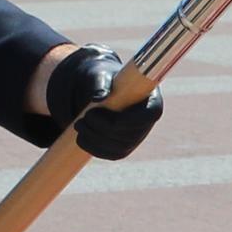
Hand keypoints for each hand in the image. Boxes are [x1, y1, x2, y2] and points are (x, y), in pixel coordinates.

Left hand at [45, 45, 161, 160]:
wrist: (100, 90)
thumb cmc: (104, 80)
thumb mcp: (101, 76)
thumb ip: (101, 83)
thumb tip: (99, 97)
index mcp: (152, 102)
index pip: (149, 116)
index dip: (125, 119)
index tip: (96, 112)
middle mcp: (147, 123)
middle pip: (131, 135)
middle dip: (104, 129)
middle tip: (84, 118)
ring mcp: (136, 138)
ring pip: (120, 148)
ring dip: (96, 139)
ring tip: (79, 124)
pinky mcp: (124, 148)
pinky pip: (111, 154)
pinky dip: (94, 148)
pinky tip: (80, 138)